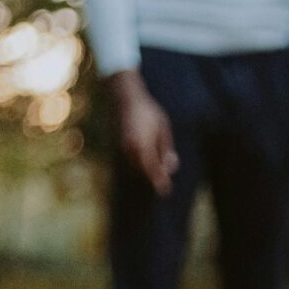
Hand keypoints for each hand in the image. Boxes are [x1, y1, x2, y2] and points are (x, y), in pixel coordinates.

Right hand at [111, 71, 177, 195]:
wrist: (125, 97)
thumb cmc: (148, 112)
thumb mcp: (163, 128)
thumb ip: (166, 149)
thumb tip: (170, 168)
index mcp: (142, 144)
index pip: (151, 169)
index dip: (159, 180)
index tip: (165, 191)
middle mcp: (129, 148)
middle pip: (143, 169)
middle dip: (154, 175)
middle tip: (164, 182)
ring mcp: (121, 146)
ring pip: (136, 165)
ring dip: (146, 168)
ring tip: (158, 169)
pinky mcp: (118, 144)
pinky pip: (130, 158)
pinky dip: (139, 162)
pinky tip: (148, 160)